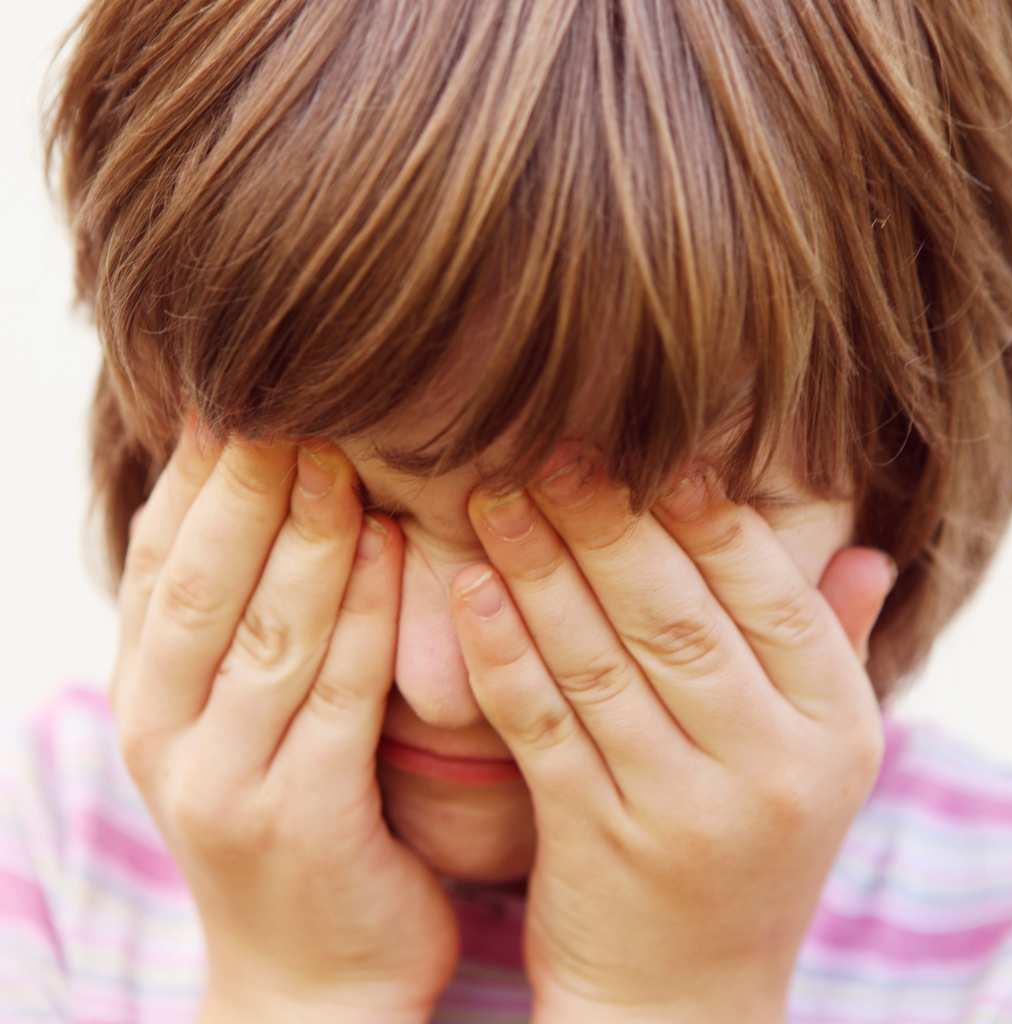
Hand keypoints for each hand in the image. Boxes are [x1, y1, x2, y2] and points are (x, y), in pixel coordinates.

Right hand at [112, 410, 458, 1019]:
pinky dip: (361, 613)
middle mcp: (165, 735)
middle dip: (246, 483)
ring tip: (338, 450)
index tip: (238, 396)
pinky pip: (337, 696)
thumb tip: (271, 496)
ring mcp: (224, 784)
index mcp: (148, 698)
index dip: (198, 474)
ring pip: (268, 628)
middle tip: (289, 395)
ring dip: (303, 531)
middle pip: (205, 581)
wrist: (311, 982)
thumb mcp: (236, 722)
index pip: (161, 561)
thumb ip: (241, 625)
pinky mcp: (299, 822)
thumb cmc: (291, 823)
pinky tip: (387, 547)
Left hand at [449, 442, 893, 1021]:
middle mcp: (770, 767)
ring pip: (598, 662)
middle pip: (673, 617)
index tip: (648, 450)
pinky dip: (501, 653)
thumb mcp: (813, 754)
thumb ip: (832, 649)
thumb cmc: (746, 847)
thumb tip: (868, 554)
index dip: (705, 517)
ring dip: (539, 570)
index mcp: (833, 727)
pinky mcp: (596, 840)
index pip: (769, 596)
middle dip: (606, 523)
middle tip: (552, 451)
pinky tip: (467, 588)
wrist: (684, 997)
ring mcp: (681, 810)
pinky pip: (541, 727)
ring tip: (495, 497)